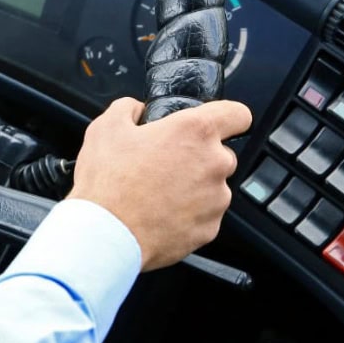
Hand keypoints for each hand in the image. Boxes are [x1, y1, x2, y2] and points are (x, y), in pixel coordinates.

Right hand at [68, 97, 251, 270]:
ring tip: (157, 193)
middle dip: (198, 156)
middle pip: (222, 153)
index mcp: (194, 132)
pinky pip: (205, 216)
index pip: (238, 114)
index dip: (228, 117)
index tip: (220, 123)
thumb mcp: (105, 128)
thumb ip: (128, 108)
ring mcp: (215, 200)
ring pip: (214, 187)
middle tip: (165, 164)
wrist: (107, 233)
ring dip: (193, 187)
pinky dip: (188, 214)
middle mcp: (214, 164)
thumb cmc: (108, 183)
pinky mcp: (209, 229)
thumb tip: (135, 109)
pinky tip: (160, 213)